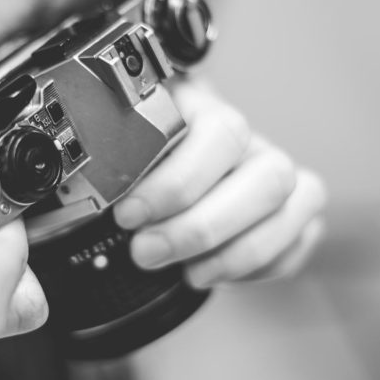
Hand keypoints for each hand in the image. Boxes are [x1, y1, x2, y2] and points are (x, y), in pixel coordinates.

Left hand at [114, 76, 326, 287]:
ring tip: (186, 272)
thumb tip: (81, 192)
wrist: (152, 163)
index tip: (129, 216)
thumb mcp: (109, 150)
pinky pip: (299, 238)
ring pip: (291, 203)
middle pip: (268, 174)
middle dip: (204, 227)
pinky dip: (259, 266)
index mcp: (202, 107)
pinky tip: (210, 271)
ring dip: (236, 251)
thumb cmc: (127, 157)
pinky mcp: (293, 210)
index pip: (221, 131)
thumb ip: (105, 164)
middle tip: (147, 253)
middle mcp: (248, 137)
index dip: (178, 183)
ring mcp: (274, 171)